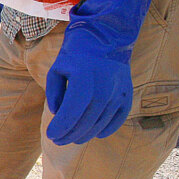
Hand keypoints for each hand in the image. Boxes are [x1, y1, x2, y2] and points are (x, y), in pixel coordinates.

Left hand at [44, 0, 150, 144]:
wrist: (106, 37)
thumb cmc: (75, 54)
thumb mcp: (57, 69)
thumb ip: (54, 92)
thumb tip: (57, 113)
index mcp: (84, 78)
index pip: (72, 111)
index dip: (61, 126)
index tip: (51, 135)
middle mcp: (104, 86)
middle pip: (87, 120)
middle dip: (71, 134)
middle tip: (58, 141)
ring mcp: (118, 91)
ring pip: (102, 121)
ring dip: (86, 134)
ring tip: (72, 139)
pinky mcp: (127, 93)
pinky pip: (119, 116)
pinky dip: (108, 128)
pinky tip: (96, 134)